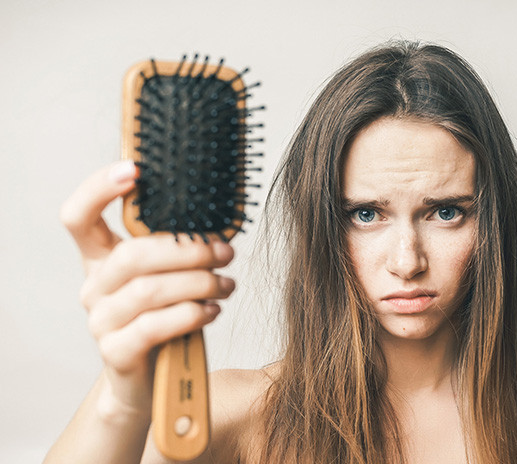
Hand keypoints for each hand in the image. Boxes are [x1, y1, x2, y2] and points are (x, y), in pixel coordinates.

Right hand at [59, 160, 235, 418]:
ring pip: (149, 291)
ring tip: (226, 283)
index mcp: (101, 260)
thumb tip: (218, 226)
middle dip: (187, 250)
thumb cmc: (166, 320)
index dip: (98, 189)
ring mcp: (100, 322)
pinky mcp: (116, 353)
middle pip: (132, 255)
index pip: (79, 217)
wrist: (151, 383)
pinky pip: (154, 326)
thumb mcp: (169, 279)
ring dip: (198, 283)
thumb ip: (179, 252)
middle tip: (224, 252)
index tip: (134, 169)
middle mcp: (94, 288)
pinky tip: (212, 309)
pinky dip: (190, 314)